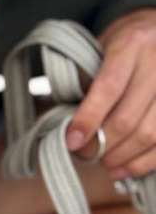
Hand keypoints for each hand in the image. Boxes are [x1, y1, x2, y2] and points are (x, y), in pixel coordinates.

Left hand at [68, 8, 155, 179]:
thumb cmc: (121, 48)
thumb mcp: (99, 52)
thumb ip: (84, 85)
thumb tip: (65, 129)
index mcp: (132, 44)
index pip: (108, 88)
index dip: (88, 120)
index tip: (71, 142)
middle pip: (128, 118)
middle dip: (101, 145)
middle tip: (85, 156)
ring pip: (150, 134)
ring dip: (122, 158)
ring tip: (104, 164)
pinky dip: (144, 163)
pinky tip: (125, 169)